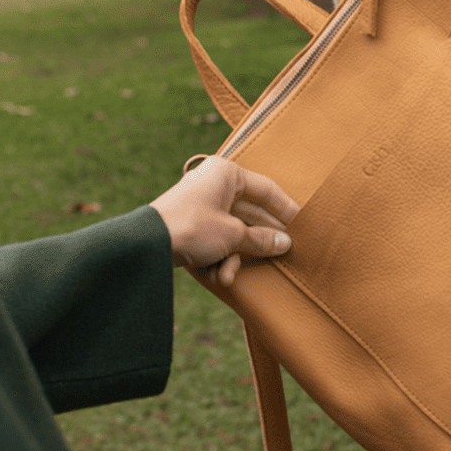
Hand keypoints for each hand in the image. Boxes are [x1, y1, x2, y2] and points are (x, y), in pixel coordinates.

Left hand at [149, 156, 298, 289]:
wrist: (146, 244)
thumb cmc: (191, 227)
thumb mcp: (232, 235)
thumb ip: (261, 239)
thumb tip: (285, 243)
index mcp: (227, 174)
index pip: (267, 190)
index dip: (287, 209)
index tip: (303, 225)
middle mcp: (215, 184)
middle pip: (250, 214)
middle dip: (258, 241)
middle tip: (279, 255)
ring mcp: (203, 204)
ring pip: (233, 231)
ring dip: (233, 256)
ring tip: (230, 273)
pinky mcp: (192, 223)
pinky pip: (216, 239)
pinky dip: (218, 258)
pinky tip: (217, 275)